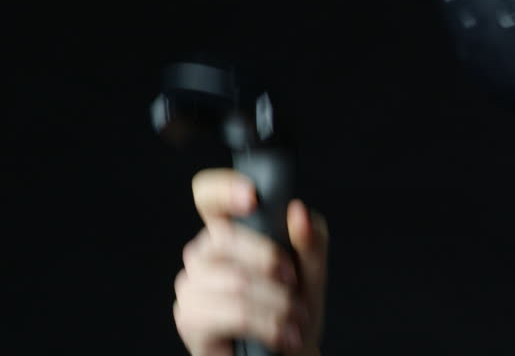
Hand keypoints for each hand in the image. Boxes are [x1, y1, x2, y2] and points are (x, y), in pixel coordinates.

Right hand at [173, 168, 328, 355]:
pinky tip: (281, 336)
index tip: (252, 197)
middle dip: (270, 261)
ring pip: (235, 280)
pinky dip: (267, 325)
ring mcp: (192, 286)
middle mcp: (205, 254)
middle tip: (294, 283)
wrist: (287, 354)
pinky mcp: (190, 319)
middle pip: (224, 237)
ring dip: (277, 304)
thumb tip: (298, 212)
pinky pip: (230, 313)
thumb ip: (310, 241)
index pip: (209, 196)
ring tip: (295, 319)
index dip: (222, 188)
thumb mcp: (313, 272)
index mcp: (231, 231)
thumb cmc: (294, 311)